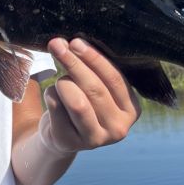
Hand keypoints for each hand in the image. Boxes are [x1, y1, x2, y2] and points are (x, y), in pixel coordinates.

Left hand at [42, 37, 140, 152]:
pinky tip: (53, 95)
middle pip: (95, 89)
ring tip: (60, 80)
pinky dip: (51, 94)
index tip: (76, 42)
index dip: (94, 59)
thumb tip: (71, 42)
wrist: (62, 135)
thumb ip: (93, 68)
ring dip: (64, 83)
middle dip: (74, 63)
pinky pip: (57, 108)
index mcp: (132, 109)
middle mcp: (119, 128)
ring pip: (77, 101)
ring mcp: (96, 140)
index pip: (115, 79)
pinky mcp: (71, 143)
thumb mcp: (97, 87)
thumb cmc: (83, 102)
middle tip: (57, 45)